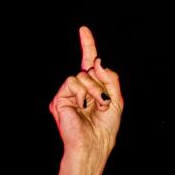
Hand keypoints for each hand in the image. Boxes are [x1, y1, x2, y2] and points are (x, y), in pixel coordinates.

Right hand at [48, 27, 122, 159]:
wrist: (92, 145)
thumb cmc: (104, 128)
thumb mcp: (116, 99)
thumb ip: (110, 77)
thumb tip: (97, 61)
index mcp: (91, 89)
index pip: (88, 63)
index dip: (87, 45)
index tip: (83, 29)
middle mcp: (77, 89)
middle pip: (89, 68)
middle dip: (101, 84)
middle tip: (103, 103)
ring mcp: (67, 94)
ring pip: (82, 74)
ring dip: (94, 90)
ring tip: (95, 107)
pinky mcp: (58, 100)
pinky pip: (72, 81)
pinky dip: (82, 93)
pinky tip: (82, 108)